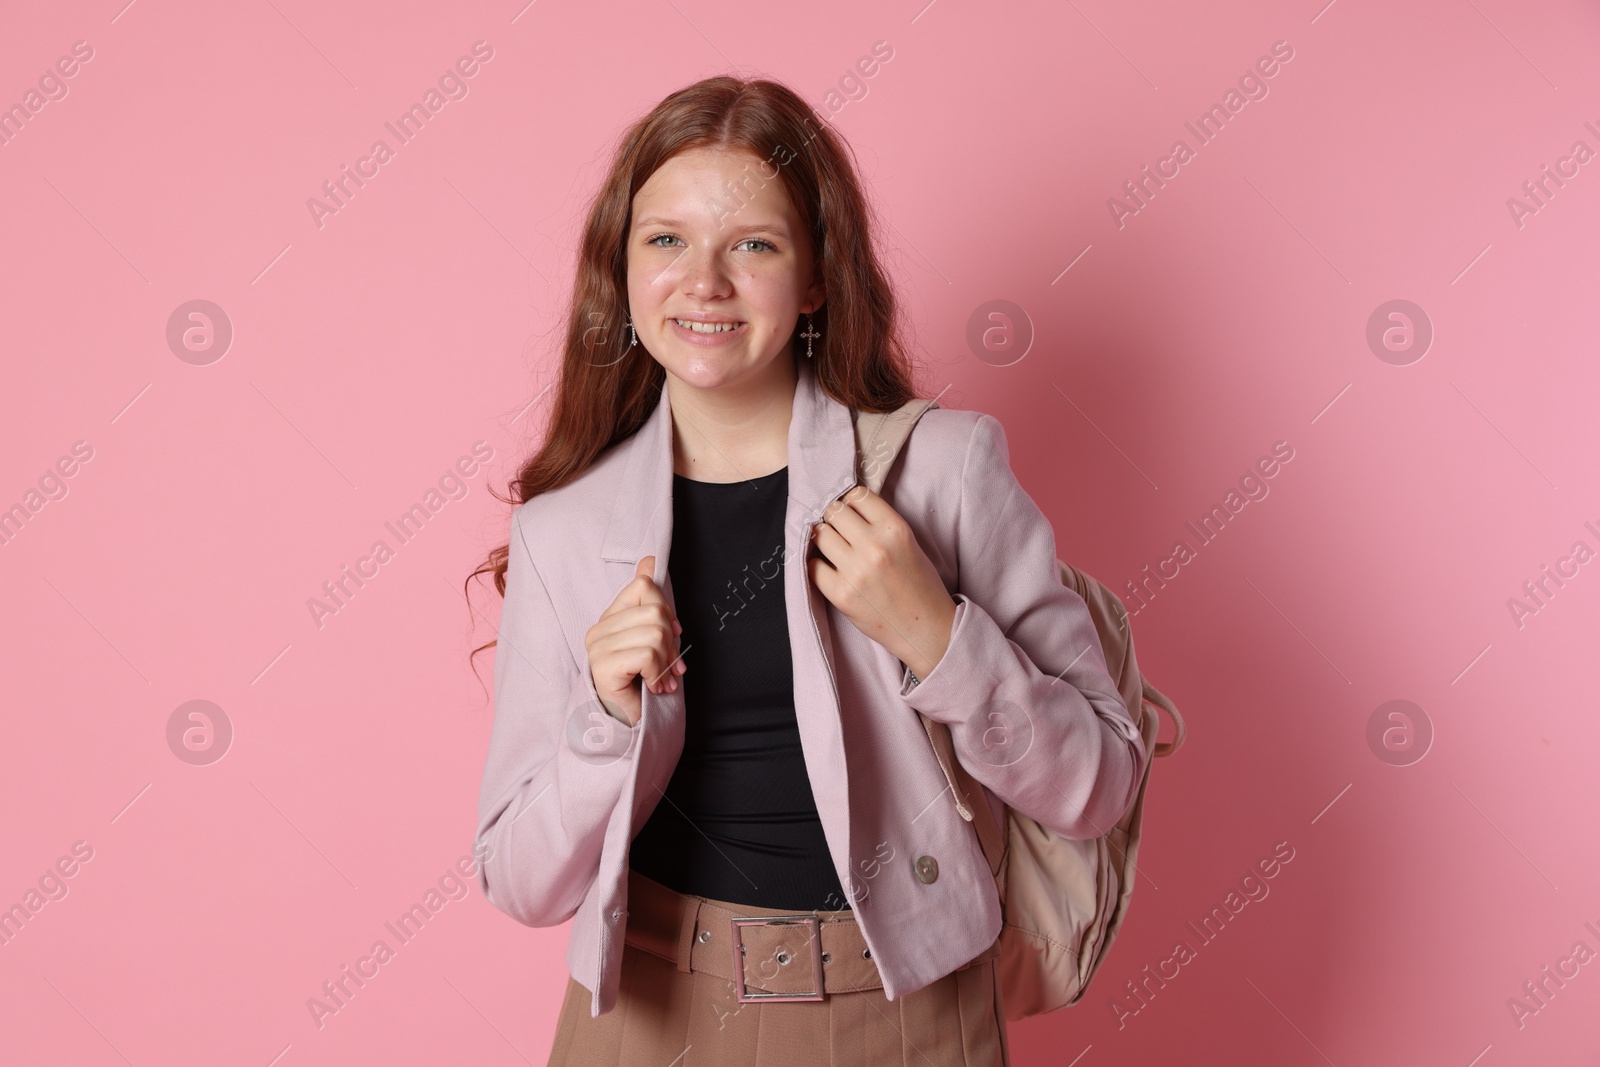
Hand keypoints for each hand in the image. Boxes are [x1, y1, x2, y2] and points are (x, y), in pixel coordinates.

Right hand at [584, 556, 686, 726]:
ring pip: (655, 634)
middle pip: (655, 611)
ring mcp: (597, 648)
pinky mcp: (603, 667)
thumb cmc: (640, 683)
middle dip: (672, 643)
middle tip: (671, 667)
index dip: (667, 608)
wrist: (627, 725)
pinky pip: (646, 655)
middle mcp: (599, 629)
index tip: (672, 634)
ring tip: (662, 679)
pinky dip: (658, 673)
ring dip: (667, 662)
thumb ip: (649, 603)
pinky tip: (654, 686)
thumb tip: (650, 560)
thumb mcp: (651, 639)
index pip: (643, 586)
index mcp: (610, 618)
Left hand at [806, 485, 956, 681]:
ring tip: (835, 550)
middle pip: (834, 512)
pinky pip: (813, 566)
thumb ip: (880, 524)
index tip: (850, 513)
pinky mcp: (841, 594)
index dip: (851, 502)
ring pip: (821, 535)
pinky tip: (829, 570)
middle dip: (835, 519)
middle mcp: (874, 546)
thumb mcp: (909, 543)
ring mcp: (856, 570)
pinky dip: (817, 565)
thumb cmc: (920, 586)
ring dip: (824, 539)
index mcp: (895, 529)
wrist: (926, 629)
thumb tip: (846, 508)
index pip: (857, 495)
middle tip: (840, 532)